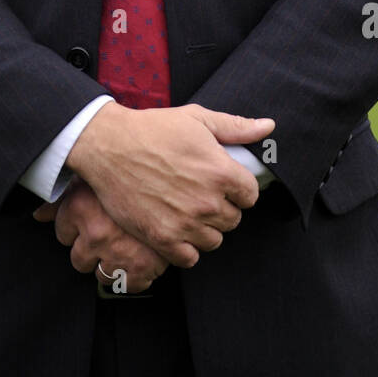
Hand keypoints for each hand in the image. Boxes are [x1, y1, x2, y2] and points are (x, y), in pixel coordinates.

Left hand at [33, 176, 167, 293]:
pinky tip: (139, 256)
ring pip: (101, 275)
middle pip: (79, 260)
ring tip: (123, 244)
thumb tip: (39, 215)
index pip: (62, 233)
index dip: (75, 226)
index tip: (91, 217)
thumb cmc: (130, 170)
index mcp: (80, 207)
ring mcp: (119, 252)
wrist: (171, 175)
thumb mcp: (92, 176)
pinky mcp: (143, 267)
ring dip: (111, 263)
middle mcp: (96, 233)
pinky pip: (131, 285)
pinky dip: (135, 275)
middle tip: (107, 232)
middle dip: (90, 249)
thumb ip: (61, 198)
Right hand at [65, 103, 275, 268]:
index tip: (223, 183)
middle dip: (222, 207)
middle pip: (233, 219)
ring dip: (205, 229)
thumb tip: (268, 126)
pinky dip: (186, 247)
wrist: (108, 145)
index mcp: (221, 172)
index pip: (251, 195)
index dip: (238, 188)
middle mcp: (207, 201)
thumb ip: (236, 126)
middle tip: (200, 193)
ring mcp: (185, 223)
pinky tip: (175, 228)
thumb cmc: (153, 129)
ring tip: (187, 211)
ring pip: (214, 240)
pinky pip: (190, 258)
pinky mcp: (162, 238)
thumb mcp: (197, 118)